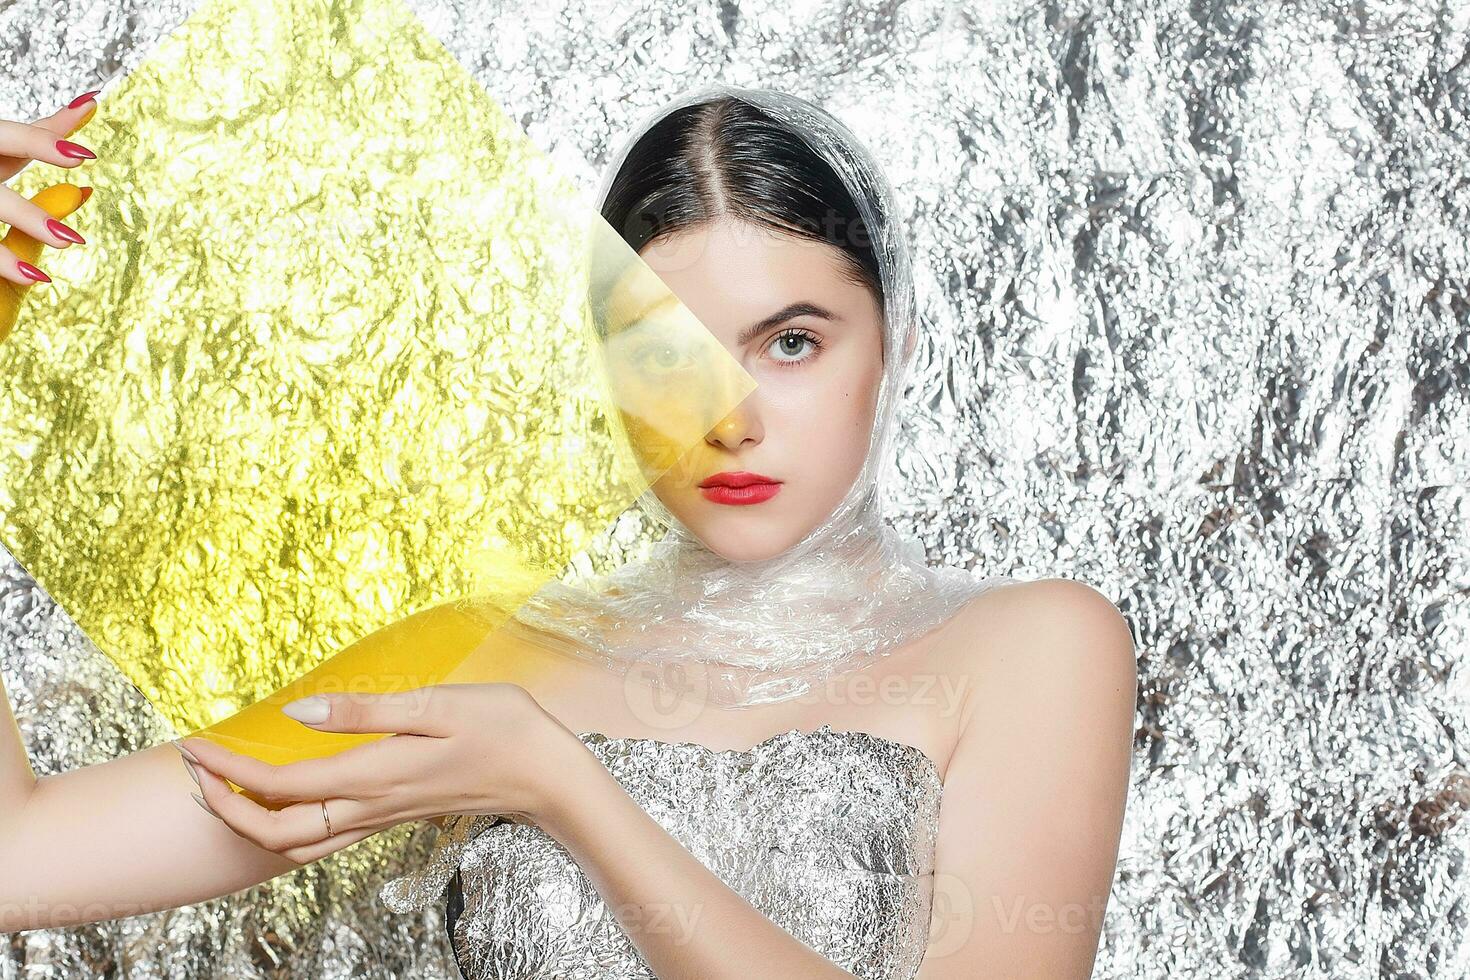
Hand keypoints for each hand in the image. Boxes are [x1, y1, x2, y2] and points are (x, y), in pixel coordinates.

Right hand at [1, 90, 99, 339]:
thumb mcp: (2, 142)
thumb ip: (44, 130)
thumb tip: (92, 102)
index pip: (10, 137)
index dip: (43, 143)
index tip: (83, 156)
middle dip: (28, 216)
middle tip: (73, 240)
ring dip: (4, 255)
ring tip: (40, 278)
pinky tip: (24, 278)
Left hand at [171, 683, 590, 864]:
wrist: (549, 776)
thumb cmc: (504, 728)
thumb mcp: (438, 704)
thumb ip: (366, 711)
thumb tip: (299, 714)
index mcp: (375, 776)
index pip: (281, 786)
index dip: (228, 769)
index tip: (194, 744)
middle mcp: (372, 806)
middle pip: (276, 834)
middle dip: (224, 808)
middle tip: (194, 770)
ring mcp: (384, 817)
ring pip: (298, 845)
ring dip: (252, 821)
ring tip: (225, 786)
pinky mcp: (395, 814)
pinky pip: (325, 837)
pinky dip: (288, 825)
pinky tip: (285, 798)